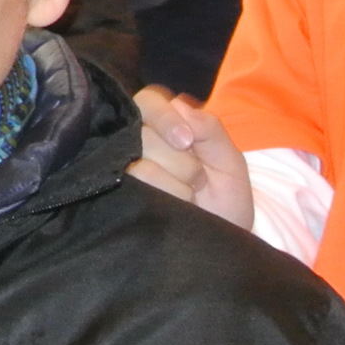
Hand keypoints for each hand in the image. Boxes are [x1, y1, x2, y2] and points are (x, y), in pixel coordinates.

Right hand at [129, 87, 252, 227]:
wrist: (218, 243)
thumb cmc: (224, 200)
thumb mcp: (229, 162)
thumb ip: (211, 130)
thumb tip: (180, 107)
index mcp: (165, 123)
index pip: (149, 101)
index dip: (166, 118)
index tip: (187, 141)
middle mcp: (137, 139)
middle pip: (144, 131)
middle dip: (180, 160)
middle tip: (197, 180)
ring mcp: (122, 165)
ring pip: (139, 159)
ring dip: (174, 182)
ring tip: (187, 197)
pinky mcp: (115, 190)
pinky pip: (137, 181)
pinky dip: (164, 193)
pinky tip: (170, 203)